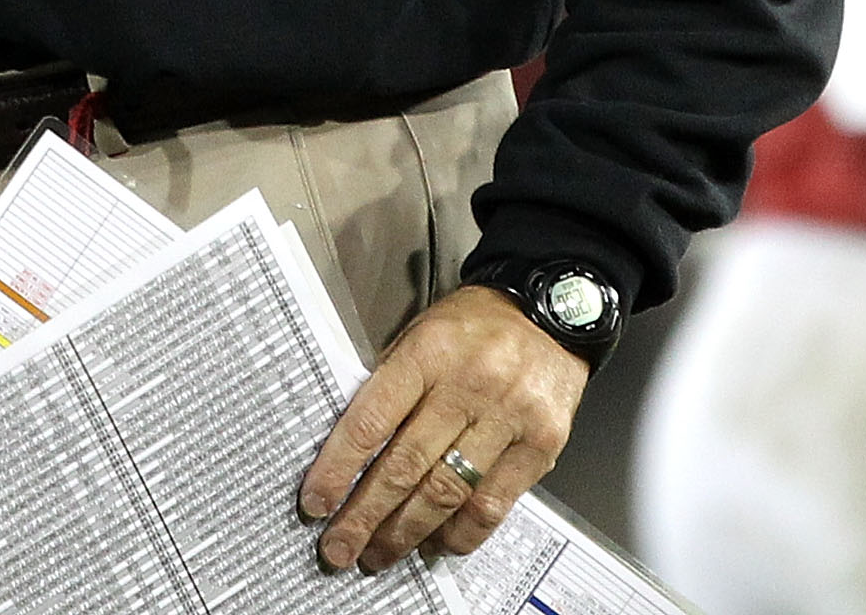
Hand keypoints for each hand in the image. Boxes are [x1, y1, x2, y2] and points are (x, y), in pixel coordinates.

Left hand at [297, 285, 587, 573]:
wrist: (549, 311)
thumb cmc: (476, 325)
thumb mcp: (421, 333)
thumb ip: (391, 384)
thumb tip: (350, 447)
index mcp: (428, 351)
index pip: (372, 419)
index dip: (339, 467)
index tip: (316, 502)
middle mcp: (468, 385)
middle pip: (406, 464)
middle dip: (365, 515)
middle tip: (339, 548)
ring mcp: (508, 418)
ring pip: (447, 492)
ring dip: (407, 533)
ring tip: (380, 554)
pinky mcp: (540, 447)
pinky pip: (492, 506)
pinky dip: (459, 533)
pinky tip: (436, 543)